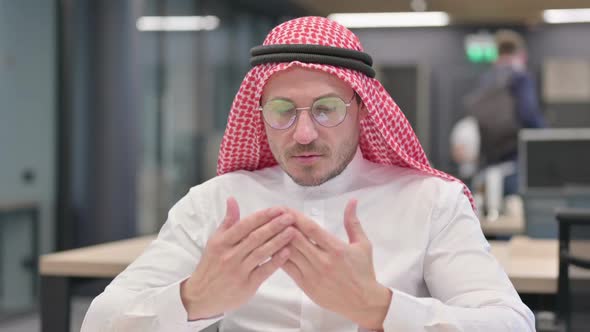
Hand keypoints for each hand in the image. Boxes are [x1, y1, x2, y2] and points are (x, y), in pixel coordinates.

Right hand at [181, 197, 294, 319]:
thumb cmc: (210, 266)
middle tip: (289, 217)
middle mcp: (229, 255)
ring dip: (278, 241)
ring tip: (292, 231)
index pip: (244, 225)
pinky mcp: (247, 285)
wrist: (201, 296)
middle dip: (274, 226)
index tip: (277, 209)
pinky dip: (276, 261)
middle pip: (255, 237)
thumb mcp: (215, 242)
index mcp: (221, 242)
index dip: (262, 216)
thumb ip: (227, 222)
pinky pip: (264, 271)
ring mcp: (238, 271)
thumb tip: (232, 200)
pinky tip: (287, 252)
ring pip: (261, 253)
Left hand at [281, 199, 391, 329]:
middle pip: (296, 239)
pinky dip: (279, 257)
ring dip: (278, 240)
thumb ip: (353, 222)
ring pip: (289, 253)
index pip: (311, 229)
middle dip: (283, 225)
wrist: (363, 302)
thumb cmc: (363, 272)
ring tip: (270, 230)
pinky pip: (288, 268)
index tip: (286, 209)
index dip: (296, 217)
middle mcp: (323, 261)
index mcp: (336, 249)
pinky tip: (273, 248)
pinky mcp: (306, 285)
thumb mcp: (362, 245)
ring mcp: (313, 274)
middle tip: (273, 216)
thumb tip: (352, 201)